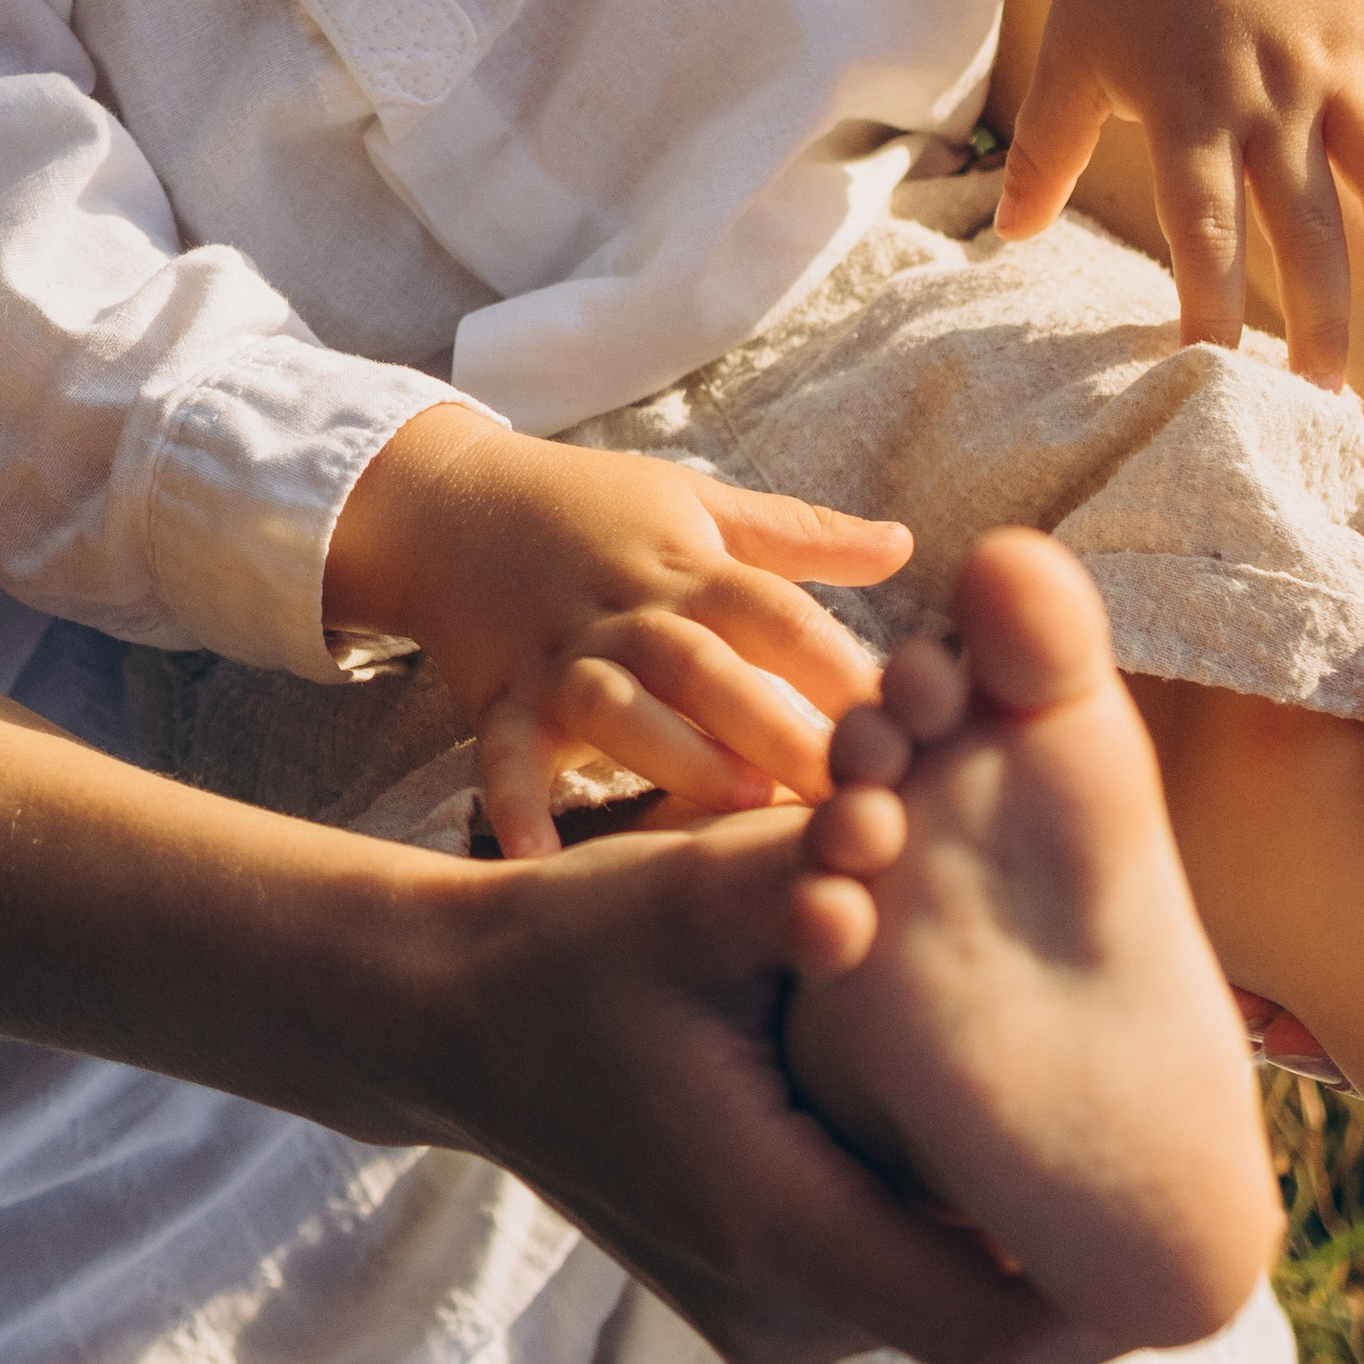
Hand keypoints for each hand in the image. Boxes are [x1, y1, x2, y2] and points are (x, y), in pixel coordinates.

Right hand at [325, 407, 910, 856]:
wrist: (448, 506)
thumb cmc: (591, 508)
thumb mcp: (695, 501)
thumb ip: (798, 534)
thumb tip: (906, 544)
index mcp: (687, 565)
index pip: (775, 612)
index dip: (842, 663)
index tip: (915, 724)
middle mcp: (627, 613)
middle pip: (708, 665)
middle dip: (779, 725)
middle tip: (854, 791)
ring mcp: (560, 658)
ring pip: (618, 708)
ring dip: (675, 755)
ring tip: (737, 808)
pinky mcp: (501, 700)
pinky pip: (504, 758)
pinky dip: (516, 807)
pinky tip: (541, 862)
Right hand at [400, 805, 1096, 1363]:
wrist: (441, 1014)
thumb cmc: (562, 948)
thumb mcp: (681, 894)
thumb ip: (802, 870)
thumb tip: (902, 825)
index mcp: (782, 1227)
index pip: (1013, 1327)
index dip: (1121, 1281)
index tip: (1198, 1186)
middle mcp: (782, 1307)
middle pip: (992, 1302)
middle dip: (1069, 1208)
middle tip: (1145, 1087)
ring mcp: (764, 1312)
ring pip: (943, 1283)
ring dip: (995, 1190)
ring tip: (1055, 1064)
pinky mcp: (757, 1288)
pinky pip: (890, 1264)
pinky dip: (932, 1186)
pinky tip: (945, 1078)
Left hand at [995, 0, 1363, 382]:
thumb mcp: (1069, 56)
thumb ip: (1043, 151)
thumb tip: (1010, 238)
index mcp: (1185, 105)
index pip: (1201, 230)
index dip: (1208, 308)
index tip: (1208, 376)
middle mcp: (1268, 92)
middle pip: (1305, 226)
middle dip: (1317, 319)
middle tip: (1319, 400)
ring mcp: (1333, 61)